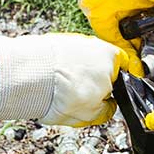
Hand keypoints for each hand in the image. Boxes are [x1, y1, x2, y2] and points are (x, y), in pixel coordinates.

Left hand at [0, 33, 127, 126]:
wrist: (29, 77)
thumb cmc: (62, 94)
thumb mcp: (93, 114)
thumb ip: (107, 109)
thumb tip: (108, 106)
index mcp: (112, 58)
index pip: (124, 72)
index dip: (116, 88)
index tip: (107, 98)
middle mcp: (95, 43)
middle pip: (100, 66)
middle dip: (93, 82)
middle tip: (81, 98)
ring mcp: (74, 39)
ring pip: (80, 62)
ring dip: (74, 75)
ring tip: (61, 92)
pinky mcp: (54, 40)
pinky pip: (62, 59)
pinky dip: (58, 70)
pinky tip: (50, 83)